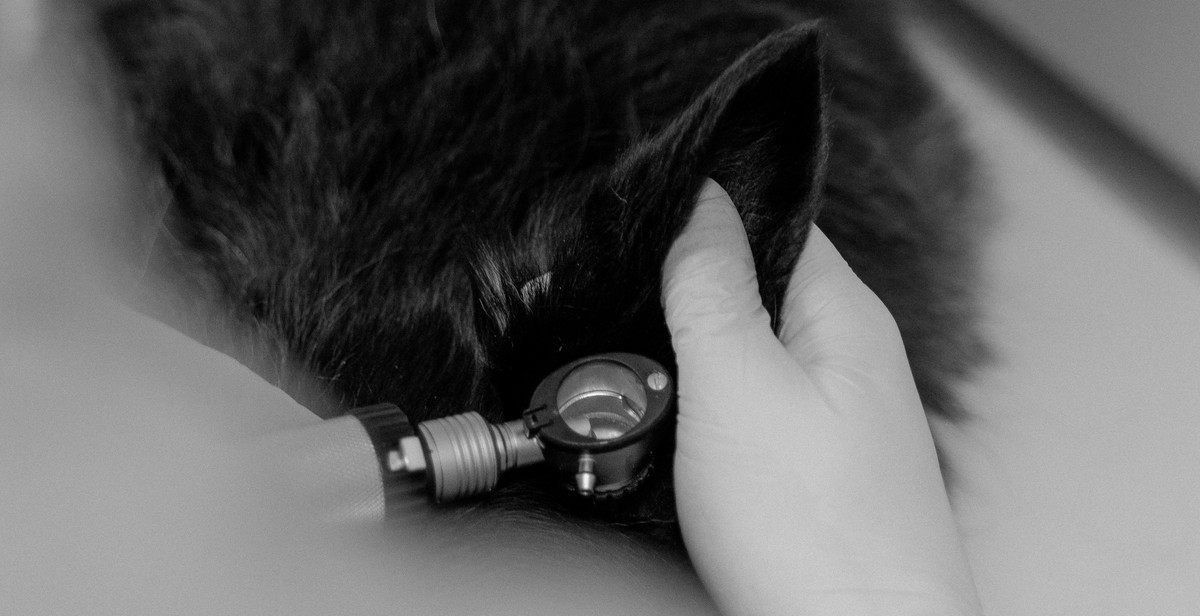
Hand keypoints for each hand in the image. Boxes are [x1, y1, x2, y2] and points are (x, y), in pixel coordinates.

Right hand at [663, 180, 980, 615]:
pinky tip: (673, 422)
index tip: (640, 218)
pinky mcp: (804, 465)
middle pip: (754, 287)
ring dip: (689, 352)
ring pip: (742, 350)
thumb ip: (712, 286)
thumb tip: (699, 200)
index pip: (773, 220)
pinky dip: (703, 404)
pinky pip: (744, 406)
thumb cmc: (816, 531)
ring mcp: (827, 415)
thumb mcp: (739, 384)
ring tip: (642, 367)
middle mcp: (846, 357)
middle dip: (684, 290)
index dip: (704, 210)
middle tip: (622, 305)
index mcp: (845, 315)